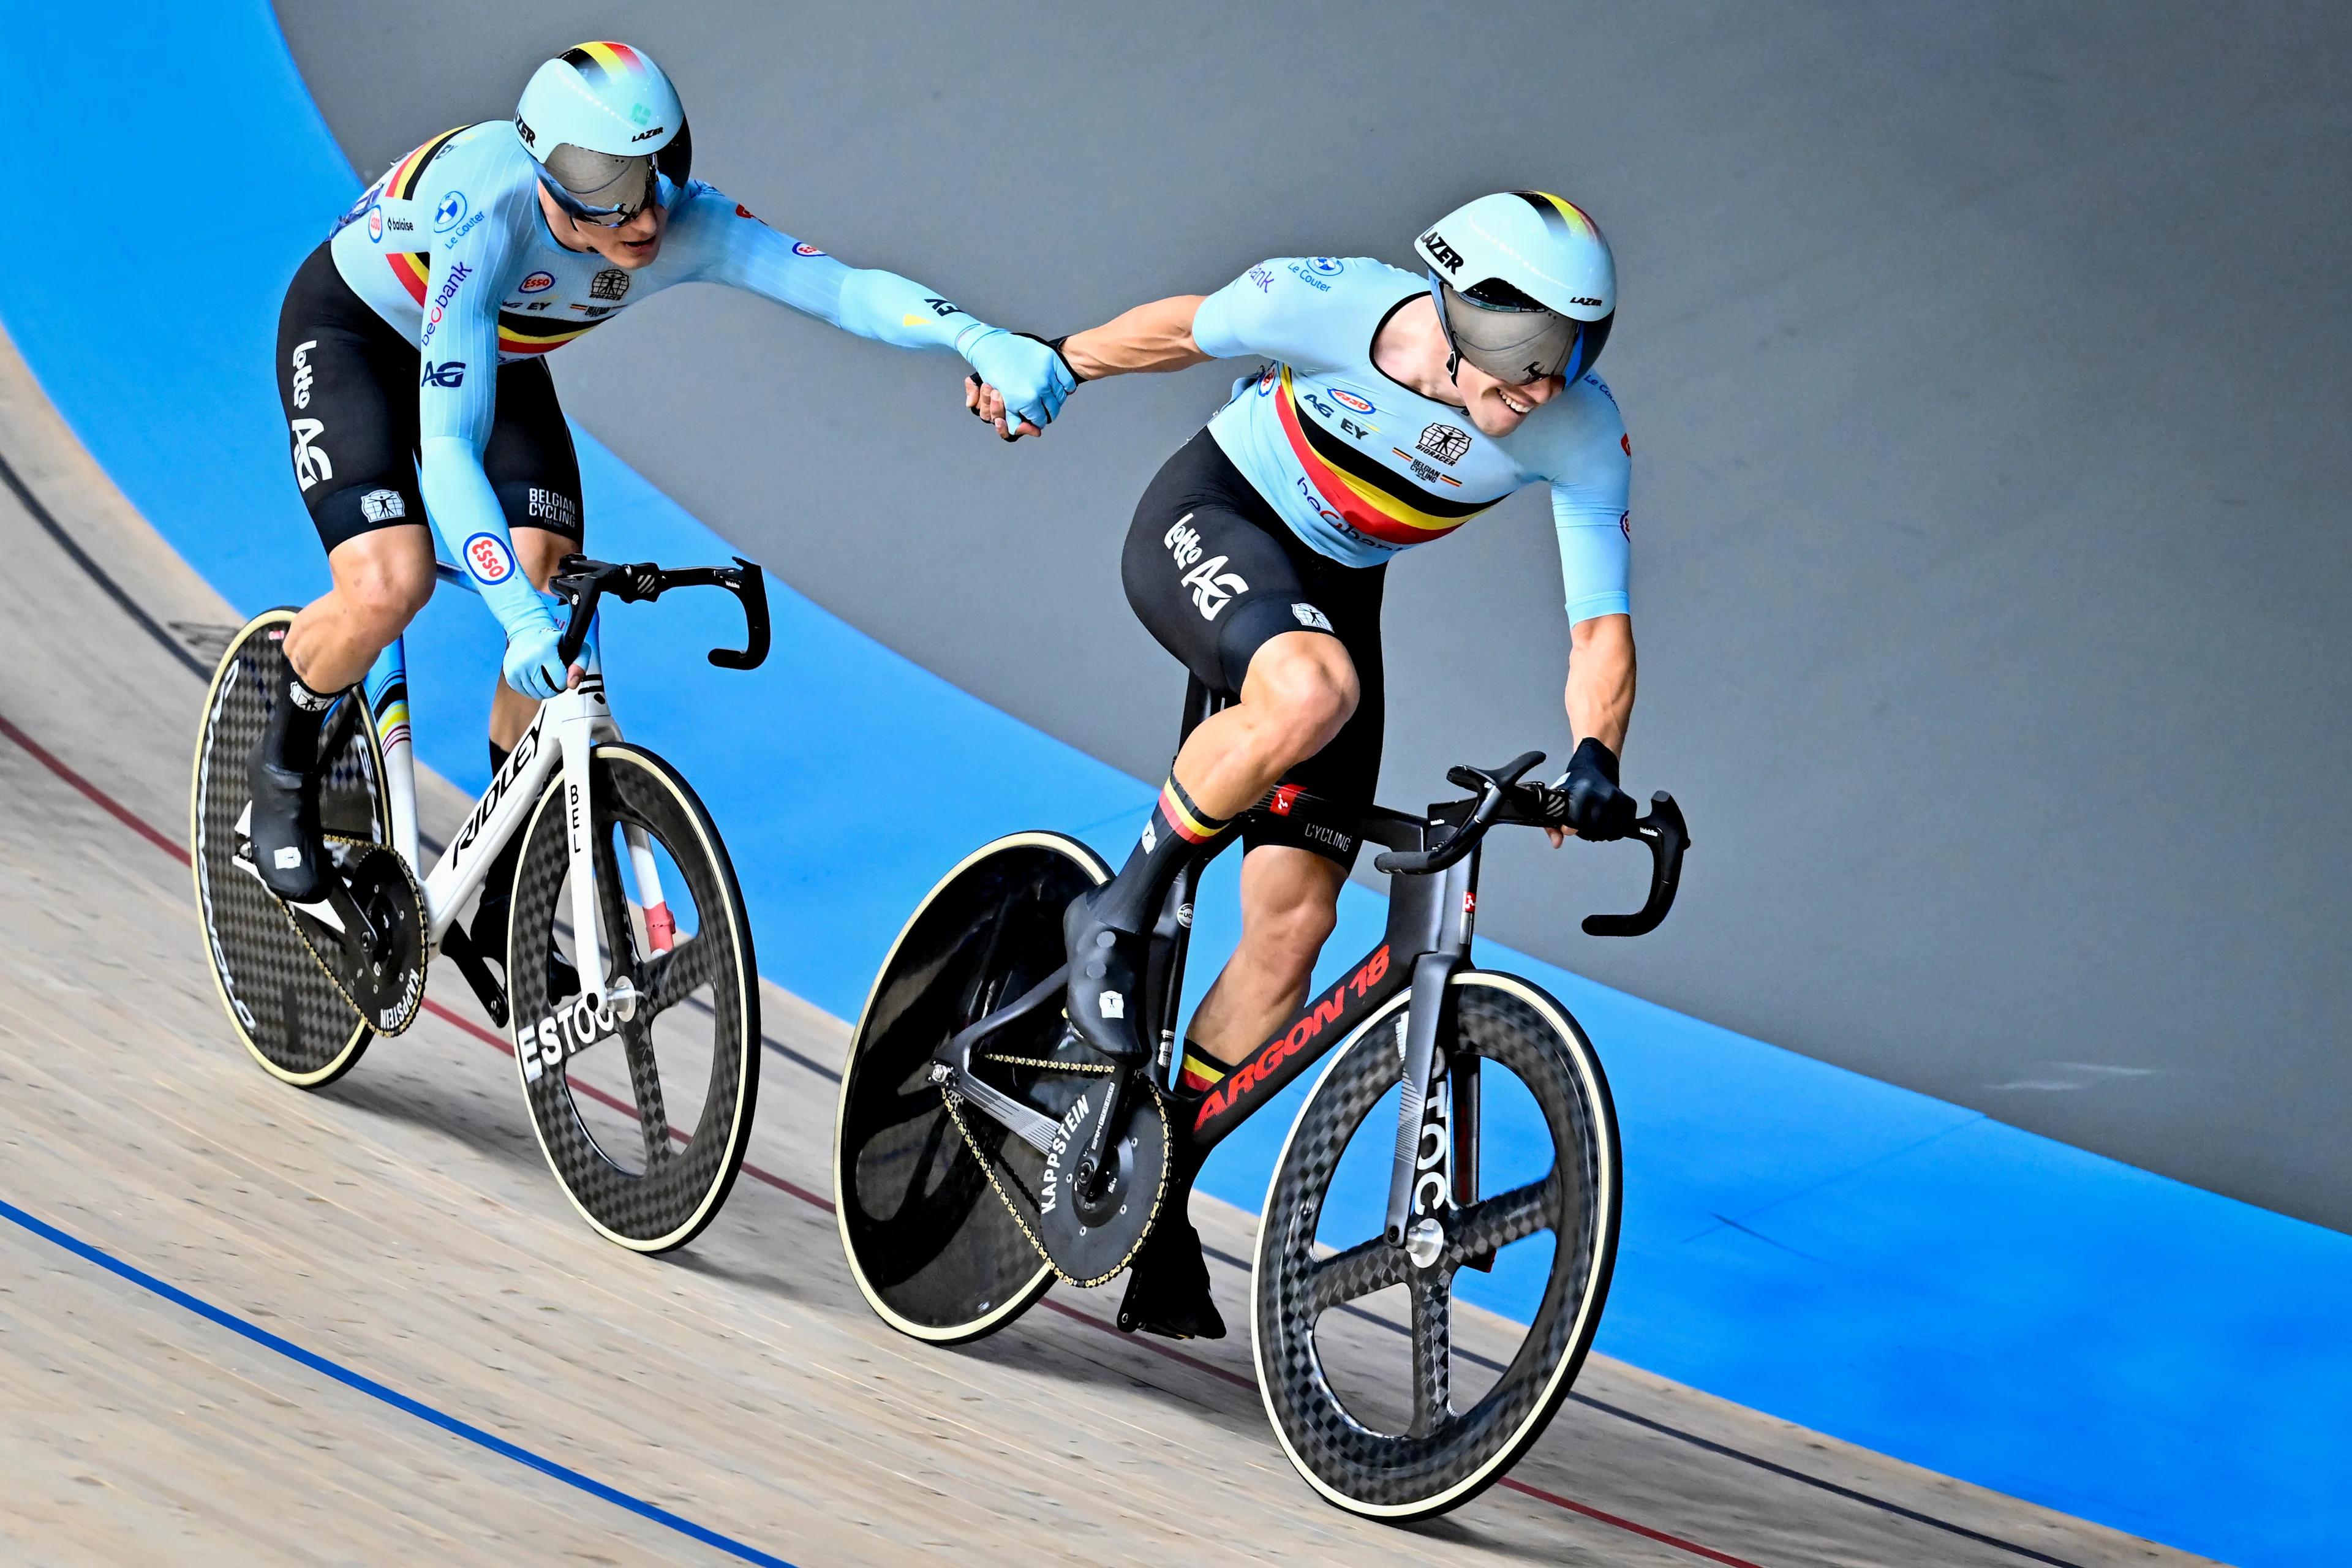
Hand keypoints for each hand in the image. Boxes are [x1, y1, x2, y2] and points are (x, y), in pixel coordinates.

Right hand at [503, 616, 582, 699]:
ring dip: (544, 689)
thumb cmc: (552, 640)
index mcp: (544, 652)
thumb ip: (580, 664)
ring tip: (546, 676)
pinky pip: (525, 693)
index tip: (563, 673)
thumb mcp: (574, 646)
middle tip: (555, 676)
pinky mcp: (509, 674)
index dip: (565, 681)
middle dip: (555, 688)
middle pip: (547, 691)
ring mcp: (516, 668)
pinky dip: (533, 689)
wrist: (527, 630)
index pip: (560, 683)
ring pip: (536, 695)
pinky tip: (535, 677)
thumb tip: (572, 683)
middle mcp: (527, 660)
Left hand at [961, 328, 1075, 438]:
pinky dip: (1066, 386)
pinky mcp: (1052, 360)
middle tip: (1042, 406)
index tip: (1034, 415)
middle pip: (1053, 410)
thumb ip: (1016, 420)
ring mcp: (1047, 373)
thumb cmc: (994, 375)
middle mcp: (1039, 388)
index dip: (1036, 420)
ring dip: (1055, 399)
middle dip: (1047, 411)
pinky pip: (1067, 381)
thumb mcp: (1002, 402)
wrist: (993, 347)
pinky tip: (1057, 386)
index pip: (1040, 420)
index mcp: (1025, 401)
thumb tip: (1035, 432)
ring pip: (1061, 396)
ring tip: (1047, 395)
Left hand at [1547, 737, 1635, 843]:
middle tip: (1583, 825)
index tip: (1571, 824)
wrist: (1594, 767)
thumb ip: (1552, 825)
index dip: (1572, 828)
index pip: (1577, 824)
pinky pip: (1623, 828)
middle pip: (1595, 831)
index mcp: (1581, 793)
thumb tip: (1557, 842)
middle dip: (1587, 833)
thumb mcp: (1558, 801)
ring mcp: (1617, 799)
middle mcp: (1601, 795)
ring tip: (1595, 823)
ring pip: (1610, 832)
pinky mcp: (1628, 802)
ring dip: (1601, 833)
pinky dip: (1615, 830)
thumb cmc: (1575, 784)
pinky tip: (1608, 821)